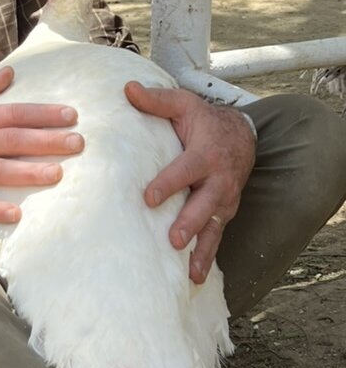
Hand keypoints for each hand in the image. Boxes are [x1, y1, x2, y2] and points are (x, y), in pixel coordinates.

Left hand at [124, 81, 255, 283]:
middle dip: (190, 223)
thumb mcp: (183, 104)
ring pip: (214, 227)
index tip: (149, 198)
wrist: (241, 135)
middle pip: (205, 204)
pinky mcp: (224, 213)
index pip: (186, 170)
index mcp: (205, 154)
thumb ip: (156, 100)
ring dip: (203, 250)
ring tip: (191, 273)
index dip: (169, 183)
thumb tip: (127, 89)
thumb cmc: (203, 120)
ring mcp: (224, 199)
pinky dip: (208, 257)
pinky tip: (196, 277)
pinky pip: (217, 236)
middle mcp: (219, 180)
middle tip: (173, 240)